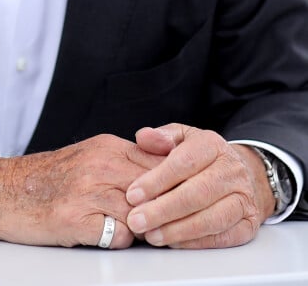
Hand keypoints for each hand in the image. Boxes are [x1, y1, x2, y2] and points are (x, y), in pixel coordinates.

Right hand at [0, 133, 164, 248]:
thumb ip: (126, 161)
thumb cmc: (51, 178)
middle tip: (157, 222)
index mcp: (108, 146)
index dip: (172, 187)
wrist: (7, 191)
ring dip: (136, 228)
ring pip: (140, 216)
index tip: (178, 201)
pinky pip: (118, 236)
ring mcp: (87, 191)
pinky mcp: (75, 218)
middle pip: (154, 191)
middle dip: (159, 210)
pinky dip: (114, 240)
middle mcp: (100, 164)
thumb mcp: (91, 155)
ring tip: (121, 226)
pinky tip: (99, 232)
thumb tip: (168, 175)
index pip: (160, 164)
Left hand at [124, 124, 275, 248]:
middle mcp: (231, 171)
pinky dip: (195, 243)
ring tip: (151, 235)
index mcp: (213, 145)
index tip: (133, 195)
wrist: (244, 173)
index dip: (156, 180)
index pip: (184, 162)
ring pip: (211, 219)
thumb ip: (160, 137)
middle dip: (163, 210)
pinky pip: (222, 238)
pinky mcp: (248, 224)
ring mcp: (243, 199)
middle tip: (136, 221)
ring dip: (178, 230)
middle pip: (197, 193)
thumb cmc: (203, 157)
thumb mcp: (182, 137)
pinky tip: (173, 242)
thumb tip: (143, 138)